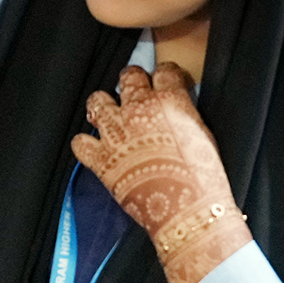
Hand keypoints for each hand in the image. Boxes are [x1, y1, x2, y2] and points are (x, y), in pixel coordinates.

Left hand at [71, 64, 248, 282]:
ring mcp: (115, 133)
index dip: (166, 76)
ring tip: (112, 116)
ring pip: (97, 101)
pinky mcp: (100, 158)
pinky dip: (86, 145)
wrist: (187, 212)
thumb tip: (176, 108)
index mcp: (169, 101)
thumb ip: (185, 113)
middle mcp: (138, 109)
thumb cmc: (203, 178)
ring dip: (104, 106)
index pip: (164, 71)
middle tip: (138, 93)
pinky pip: (80, 142)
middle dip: (133, 81)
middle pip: (129, 77)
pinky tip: (97, 149)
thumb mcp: (203, 134)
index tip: (166, 82)